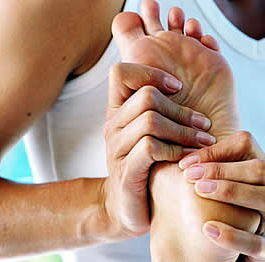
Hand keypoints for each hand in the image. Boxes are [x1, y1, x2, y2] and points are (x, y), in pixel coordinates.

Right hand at [102, 62, 214, 238]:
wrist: (126, 206)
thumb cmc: (144, 165)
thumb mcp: (146, 132)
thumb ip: (157, 109)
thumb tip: (182, 83)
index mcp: (116, 112)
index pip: (120, 73)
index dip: (151, 73)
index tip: (177, 89)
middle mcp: (112, 126)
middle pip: (147, 96)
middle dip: (181, 109)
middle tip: (203, 123)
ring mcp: (116, 149)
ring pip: (150, 120)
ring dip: (184, 130)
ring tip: (202, 140)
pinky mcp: (126, 171)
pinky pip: (150, 147)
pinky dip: (174, 150)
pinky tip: (185, 158)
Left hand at [179, 131, 264, 260]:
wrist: (190, 250)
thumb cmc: (187, 207)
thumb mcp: (187, 182)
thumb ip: (184, 162)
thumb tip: (161, 135)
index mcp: (248, 168)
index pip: (244, 143)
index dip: (215, 150)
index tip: (183, 163)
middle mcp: (264, 190)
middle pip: (259, 169)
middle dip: (223, 169)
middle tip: (188, 176)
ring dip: (231, 191)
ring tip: (198, 191)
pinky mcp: (263, 249)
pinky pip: (260, 243)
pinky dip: (234, 235)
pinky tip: (207, 229)